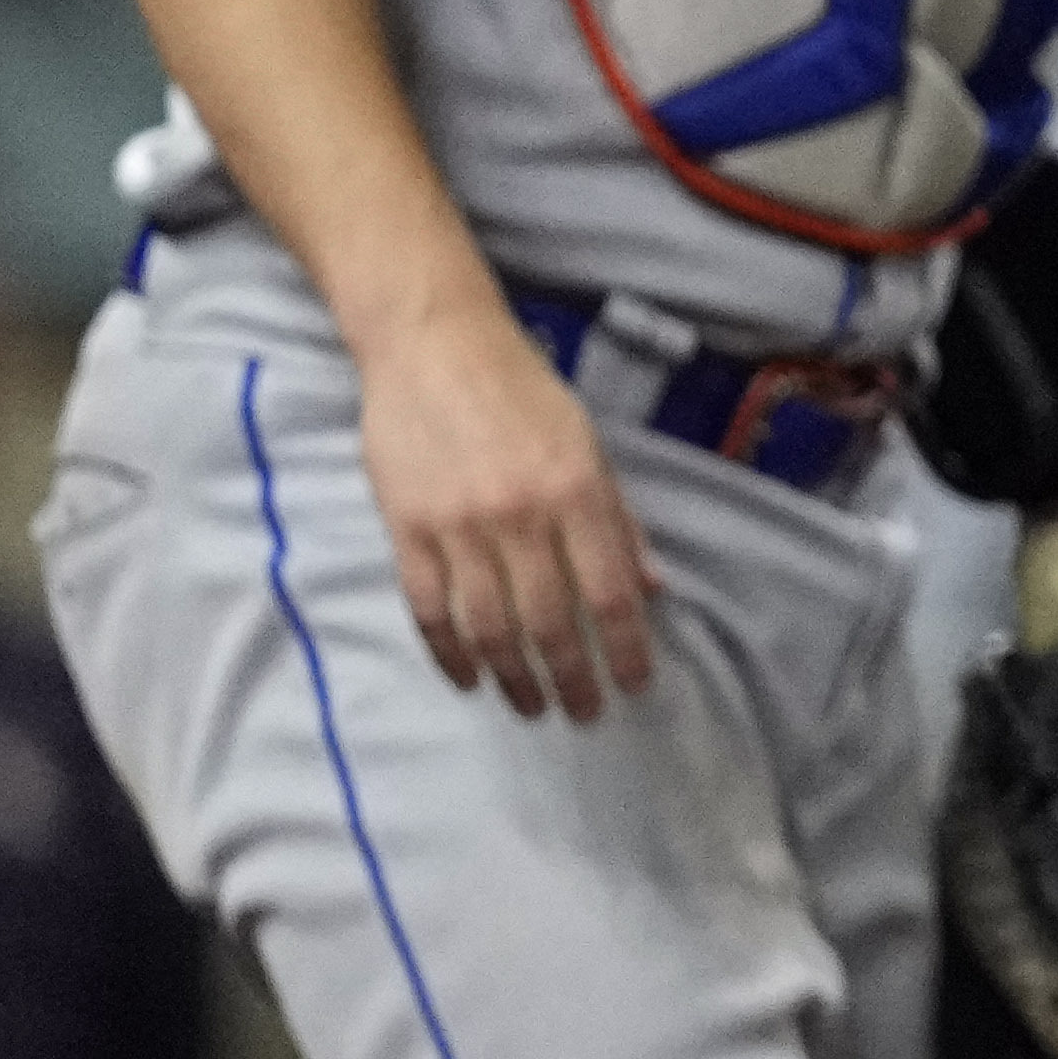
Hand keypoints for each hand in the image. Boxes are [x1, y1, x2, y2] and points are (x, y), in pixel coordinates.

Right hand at [357, 290, 660, 720]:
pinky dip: (449, 653)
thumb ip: (618, 519)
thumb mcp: (589, 444)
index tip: (631, 688)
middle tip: (580, 714)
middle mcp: (521, 515)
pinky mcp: (406, 528)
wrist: (432, 344)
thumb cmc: (522, 391)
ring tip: (529, 706)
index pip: (610, 593)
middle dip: (569, 679)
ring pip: (488, 627)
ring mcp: (458, 525)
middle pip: (550, 622)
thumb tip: (651, 589)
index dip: (624, 651)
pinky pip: (429, 609)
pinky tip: (469, 677)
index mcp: (576, 491)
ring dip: (512, 678)